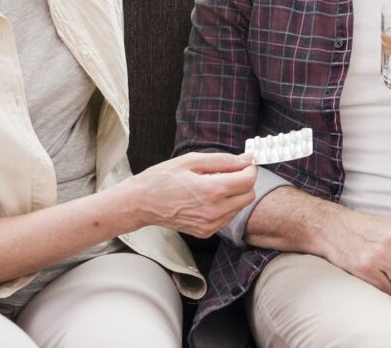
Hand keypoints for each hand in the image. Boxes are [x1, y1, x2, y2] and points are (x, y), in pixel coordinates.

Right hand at [123, 152, 256, 237]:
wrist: (141, 203)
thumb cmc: (162, 178)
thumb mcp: (191, 160)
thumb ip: (223, 160)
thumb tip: (247, 159)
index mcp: (212, 190)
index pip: (248, 180)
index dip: (250, 168)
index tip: (243, 162)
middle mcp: (214, 211)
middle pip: (249, 196)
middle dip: (244, 181)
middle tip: (229, 171)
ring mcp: (210, 224)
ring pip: (239, 207)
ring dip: (234, 194)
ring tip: (212, 184)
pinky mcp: (206, 232)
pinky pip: (227, 217)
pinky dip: (225, 205)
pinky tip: (207, 197)